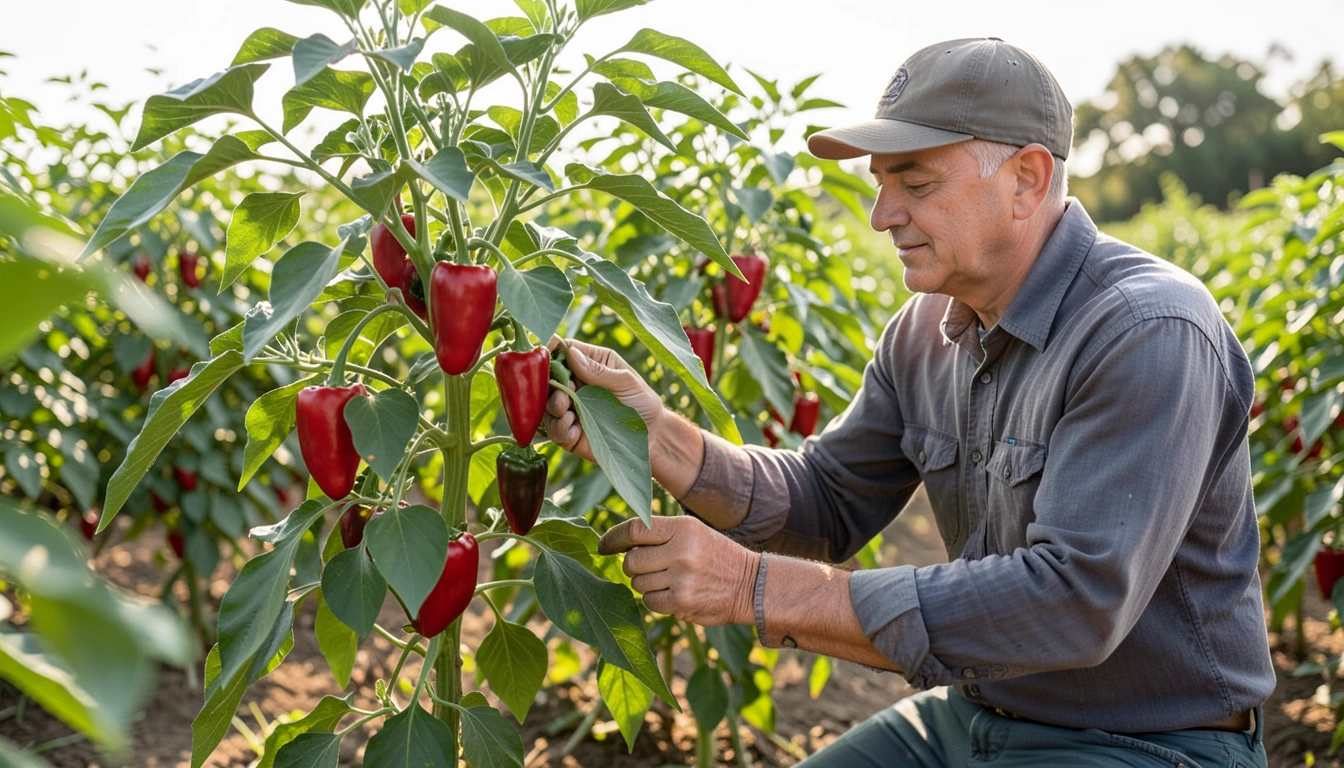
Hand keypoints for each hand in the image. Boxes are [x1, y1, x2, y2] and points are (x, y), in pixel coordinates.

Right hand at [543, 338, 666, 463]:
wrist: (653, 435)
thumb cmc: (642, 401)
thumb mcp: (625, 381)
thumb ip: (598, 370)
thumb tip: (571, 354)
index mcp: (588, 364)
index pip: (562, 350)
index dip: (549, 349)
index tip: (543, 354)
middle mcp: (574, 385)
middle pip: (547, 378)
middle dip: (549, 383)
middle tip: (565, 391)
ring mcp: (570, 409)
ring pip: (547, 405)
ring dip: (553, 406)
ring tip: (567, 409)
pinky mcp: (570, 433)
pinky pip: (554, 430)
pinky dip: (559, 427)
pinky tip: (574, 428)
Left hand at [598, 516, 759, 626]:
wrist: (750, 584)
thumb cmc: (714, 555)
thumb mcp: (692, 532)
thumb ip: (658, 533)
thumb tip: (616, 544)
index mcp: (683, 527)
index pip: (634, 529)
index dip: (613, 538)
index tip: (604, 546)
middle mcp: (681, 551)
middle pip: (631, 561)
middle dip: (633, 566)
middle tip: (649, 567)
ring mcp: (682, 579)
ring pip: (638, 584)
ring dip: (646, 584)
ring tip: (667, 580)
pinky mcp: (682, 603)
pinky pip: (650, 602)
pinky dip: (656, 600)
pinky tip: (674, 594)